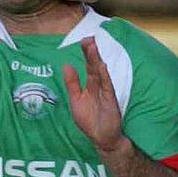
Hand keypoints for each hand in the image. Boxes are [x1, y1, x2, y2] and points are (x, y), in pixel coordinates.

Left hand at [64, 37, 126, 154]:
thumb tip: (67, 65)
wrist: (102, 138)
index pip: (88, 65)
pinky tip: (102, 66)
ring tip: (93, 46)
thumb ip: (72, 84)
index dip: (86, 53)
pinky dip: (104, 76)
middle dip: (91, 52)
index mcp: (90, 84)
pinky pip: (107, 86)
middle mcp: (99, 85)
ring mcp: (105, 91)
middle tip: (88, 38)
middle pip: (94, 65)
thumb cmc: (90, 120)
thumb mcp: (76, 100)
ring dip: (96, 60)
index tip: (83, 40)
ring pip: (100, 73)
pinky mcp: (111, 100)